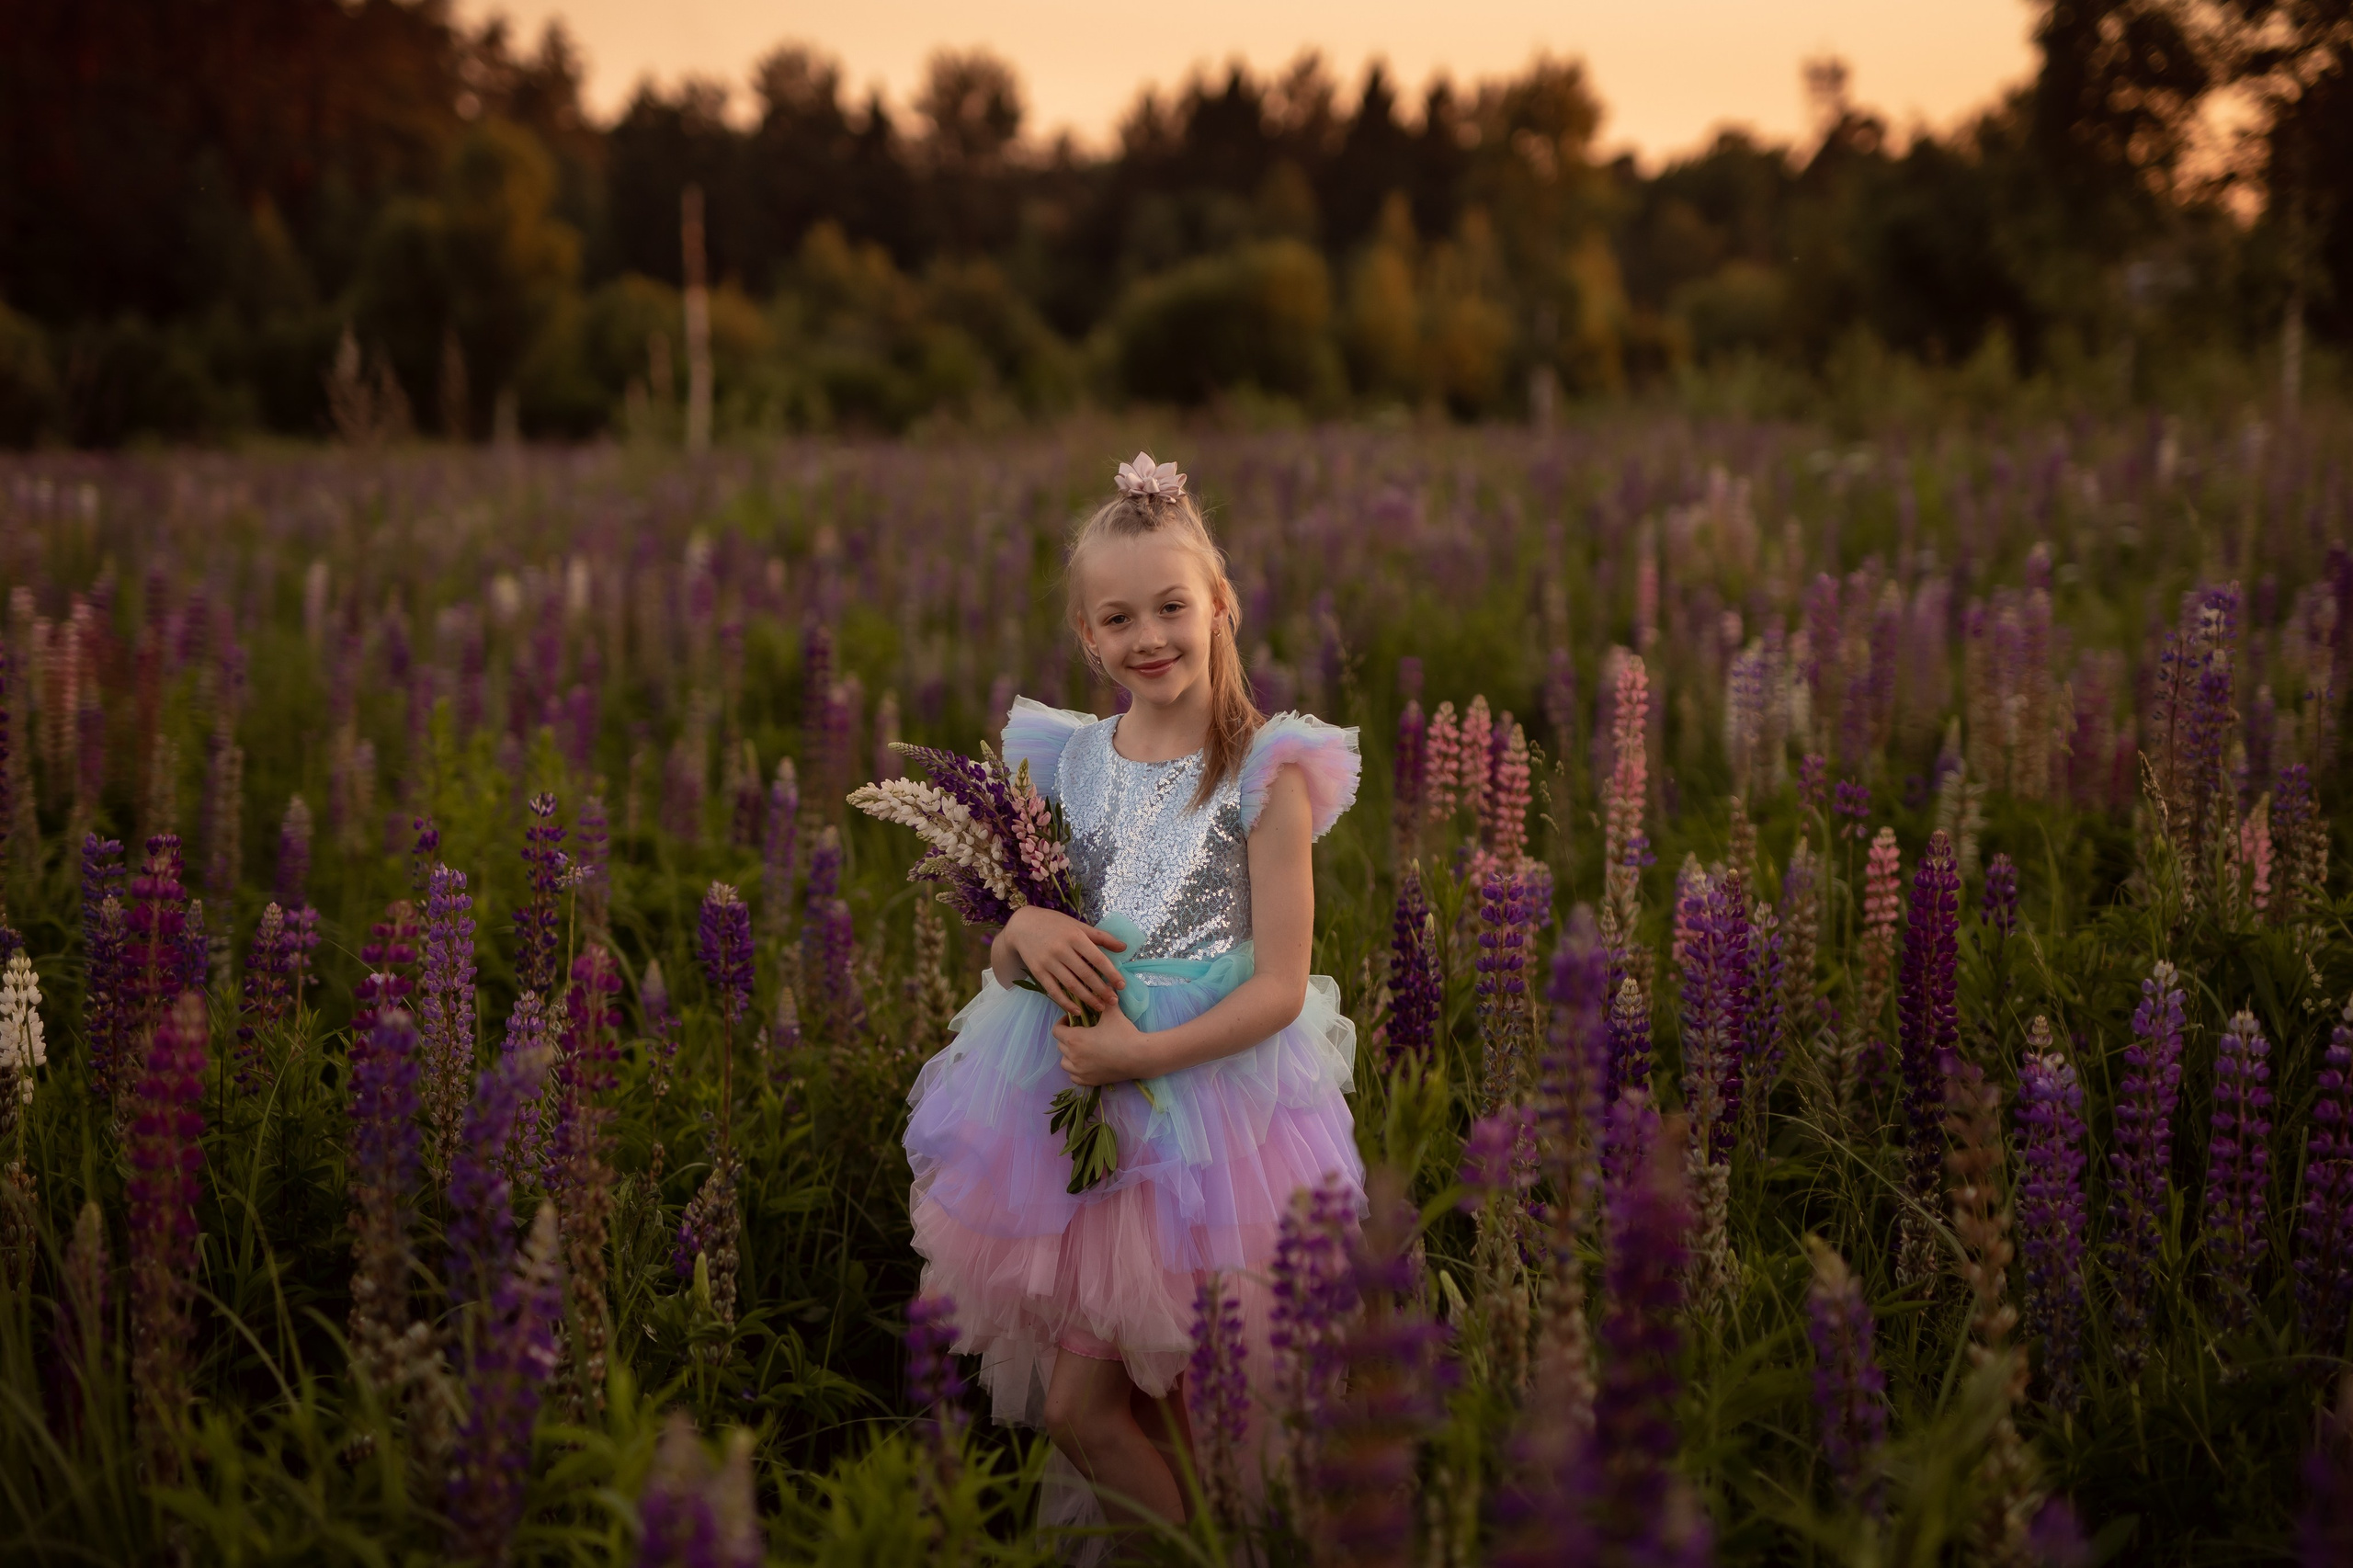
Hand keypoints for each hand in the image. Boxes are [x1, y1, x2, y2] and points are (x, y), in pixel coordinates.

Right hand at [1003, 906, 1125, 1015]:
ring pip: (1071, 985)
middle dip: (1101, 990)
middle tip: (1114, 1001)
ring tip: (1100, 1007)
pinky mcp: (1038, 971)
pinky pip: (1054, 991)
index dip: (1111, 973)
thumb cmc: (1055, 924)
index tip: (1122, 986)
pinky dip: (1065, 1002)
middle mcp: (1062, 950)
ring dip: (1087, 999)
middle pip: (1085, 974)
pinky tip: (1077, 1011)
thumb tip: (1124, 947)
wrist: (1024, 925)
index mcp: (1075, 937)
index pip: (1097, 959)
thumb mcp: (1078, 926)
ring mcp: (1048, 961)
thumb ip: (1101, 937)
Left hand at [1053, 1005, 1150, 1087]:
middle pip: (1060, 1045)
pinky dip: (1077, 1070)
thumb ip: (1104, 998)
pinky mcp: (1089, 1081)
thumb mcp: (1112, 1013)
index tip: (1073, 1020)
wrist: (1139, 1057)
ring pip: (1065, 1062)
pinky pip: (1074, 1076)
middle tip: (1081, 1032)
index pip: (1056, 1030)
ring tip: (1082, 1049)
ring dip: (1069, 1055)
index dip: (1063, 1023)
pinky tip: (1086, 1063)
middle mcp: (1073, 1057)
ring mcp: (1080, 1071)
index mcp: (1074, 1039)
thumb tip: (1104, 984)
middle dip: (1067, 1037)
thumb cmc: (1123, 1034)